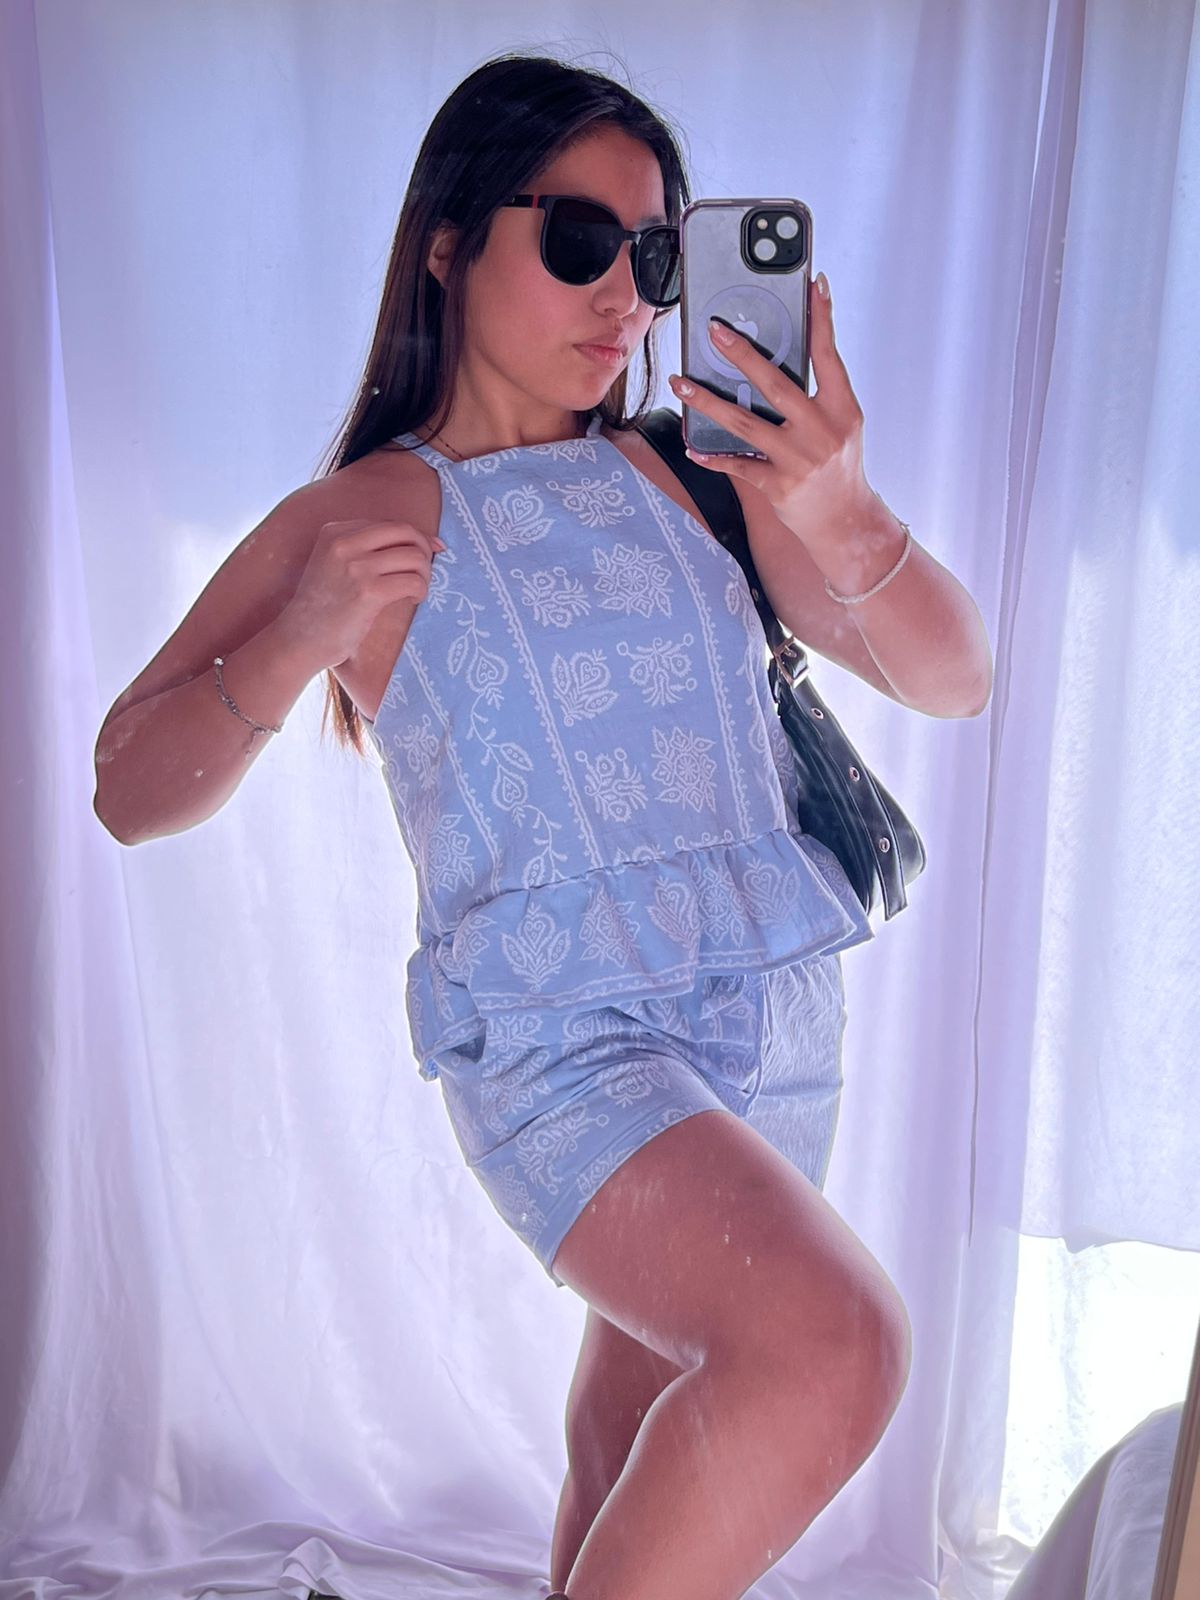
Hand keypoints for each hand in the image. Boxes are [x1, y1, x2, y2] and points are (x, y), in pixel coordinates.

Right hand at [281, 518, 446, 668]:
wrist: (299, 640)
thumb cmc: (324, 607)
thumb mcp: (335, 564)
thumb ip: (368, 549)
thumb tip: (428, 542)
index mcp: (335, 531)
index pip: (390, 524)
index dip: (416, 537)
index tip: (431, 551)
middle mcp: (344, 543)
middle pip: (405, 533)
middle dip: (424, 551)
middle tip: (424, 572)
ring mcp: (356, 566)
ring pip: (414, 557)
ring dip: (424, 575)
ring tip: (415, 591)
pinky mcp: (367, 592)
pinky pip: (413, 581)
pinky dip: (421, 590)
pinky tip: (413, 600)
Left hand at [667, 273, 877, 552]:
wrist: (847, 522)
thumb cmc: (839, 467)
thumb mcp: (842, 427)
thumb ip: (818, 397)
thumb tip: (775, 362)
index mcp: (843, 409)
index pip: (829, 356)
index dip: (822, 320)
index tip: (813, 286)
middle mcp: (822, 431)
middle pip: (776, 385)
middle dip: (742, 355)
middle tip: (715, 331)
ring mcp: (799, 460)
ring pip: (744, 423)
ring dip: (707, 401)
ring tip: (681, 383)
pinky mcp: (778, 485)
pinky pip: (738, 465)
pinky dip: (712, 456)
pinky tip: (692, 447)